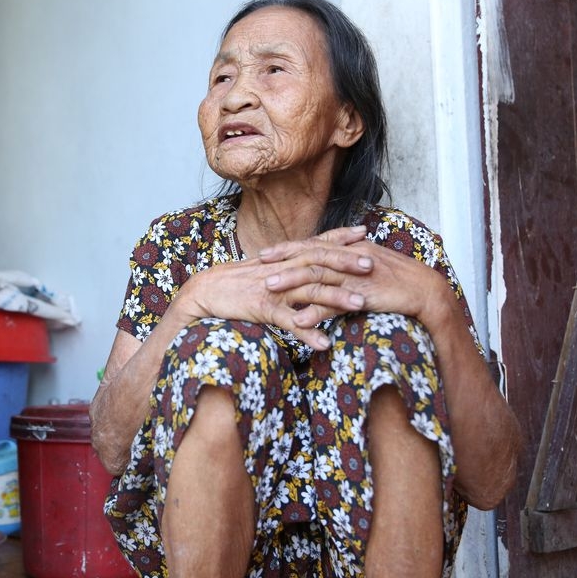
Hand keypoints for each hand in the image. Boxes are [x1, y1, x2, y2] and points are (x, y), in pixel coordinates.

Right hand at [175, 226, 374, 349]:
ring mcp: (272, 289)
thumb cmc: (234, 283)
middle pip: (318, 262)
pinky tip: (324, 344)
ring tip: (360, 306)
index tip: (365, 233)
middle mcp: (281, 269)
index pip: (316, 243)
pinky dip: (307, 332)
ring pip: (309, 291)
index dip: (341, 237)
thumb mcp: (264, 271)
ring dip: (335, 298)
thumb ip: (286, 268)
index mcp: (283, 260)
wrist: (203, 292)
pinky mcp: (262, 308)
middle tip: (372, 265)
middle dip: (346, 263)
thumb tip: (306, 268)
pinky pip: (288, 322)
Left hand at [260, 238, 449, 330]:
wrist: (426, 291)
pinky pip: (334, 304)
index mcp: (348, 249)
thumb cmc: (396, 280)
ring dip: (290, 282)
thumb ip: (346, 263)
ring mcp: (354, 276)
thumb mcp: (367, 265)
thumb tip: (326, 263)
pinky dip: (315, 312)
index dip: (288, 248)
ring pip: (316, 276)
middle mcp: (348, 258)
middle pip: (309, 256)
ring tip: (268, 288)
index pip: (312, 245)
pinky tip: (298, 321)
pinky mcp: (362, 296)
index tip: (265, 253)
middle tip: (257, 266)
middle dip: (282, 260)